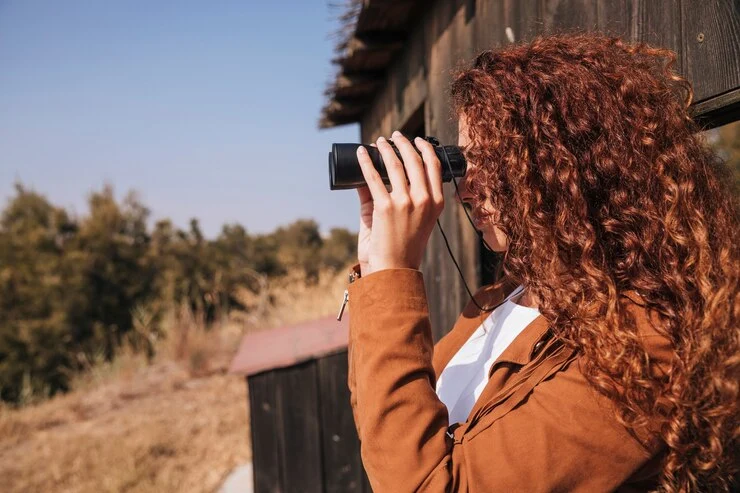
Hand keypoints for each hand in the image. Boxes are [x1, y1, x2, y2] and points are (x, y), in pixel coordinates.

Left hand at [355, 131, 444, 275]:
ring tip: (378, 142)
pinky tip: (361, 153)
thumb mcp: (413, 219)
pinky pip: (373, 177)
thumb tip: (376, 174)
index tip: (416, 139)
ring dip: (385, 148)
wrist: (393, 269)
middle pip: (414, 160)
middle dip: (403, 143)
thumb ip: (400, 196)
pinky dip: (365, 162)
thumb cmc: (401, 246)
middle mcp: (424, 200)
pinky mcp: (385, 207)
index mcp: (436, 202)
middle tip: (393, 137)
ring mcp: (405, 202)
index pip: (434, 165)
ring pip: (394, 164)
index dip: (424, 148)